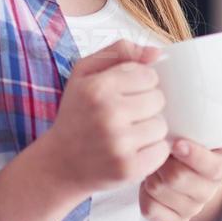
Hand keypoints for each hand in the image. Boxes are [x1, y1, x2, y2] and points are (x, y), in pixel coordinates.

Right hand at [36, 39, 170, 196]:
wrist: (59, 163)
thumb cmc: (76, 114)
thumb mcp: (84, 73)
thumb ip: (119, 52)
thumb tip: (157, 52)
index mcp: (97, 87)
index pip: (148, 75)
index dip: (139, 84)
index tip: (124, 94)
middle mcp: (107, 114)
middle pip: (158, 99)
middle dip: (145, 106)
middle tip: (124, 116)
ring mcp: (119, 143)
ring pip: (161, 126)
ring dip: (149, 130)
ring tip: (127, 134)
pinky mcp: (129, 168)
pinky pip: (162, 151)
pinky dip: (151, 151)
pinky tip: (132, 150)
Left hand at [139, 121, 221, 220]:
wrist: (182, 163)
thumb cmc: (199, 137)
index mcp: (221, 167)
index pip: (214, 169)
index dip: (196, 158)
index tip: (178, 143)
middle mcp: (208, 190)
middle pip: (179, 178)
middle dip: (163, 161)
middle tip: (158, 145)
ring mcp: (190, 207)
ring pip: (160, 190)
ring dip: (151, 171)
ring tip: (152, 158)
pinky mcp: (171, 219)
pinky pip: (150, 210)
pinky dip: (144, 193)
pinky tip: (147, 179)